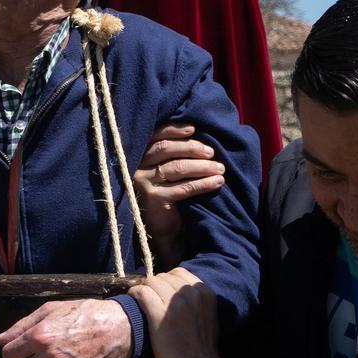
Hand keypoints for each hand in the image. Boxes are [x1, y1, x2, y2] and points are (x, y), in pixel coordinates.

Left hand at [0, 299, 132, 357]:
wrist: (116, 330)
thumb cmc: (83, 315)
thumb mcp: (51, 310)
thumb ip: (22, 326)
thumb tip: (0, 340)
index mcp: (41, 336)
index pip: (9, 354)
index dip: (14, 350)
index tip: (24, 347)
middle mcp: (49, 357)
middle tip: (38, 354)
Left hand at [129, 268, 225, 357]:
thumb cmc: (201, 348)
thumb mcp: (207, 316)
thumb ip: (196, 301)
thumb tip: (179, 291)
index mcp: (204, 292)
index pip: (178, 273)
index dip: (166, 282)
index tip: (160, 293)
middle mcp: (191, 292)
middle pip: (163, 276)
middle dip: (154, 286)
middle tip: (149, 299)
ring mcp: (175, 302)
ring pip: (151, 282)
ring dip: (143, 290)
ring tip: (140, 302)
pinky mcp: (159, 314)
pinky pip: (141, 293)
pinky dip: (135, 295)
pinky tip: (133, 302)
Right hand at [132, 124, 223, 254]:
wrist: (159, 228)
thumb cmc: (167, 194)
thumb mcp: (165, 171)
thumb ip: (173, 154)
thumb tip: (197, 132)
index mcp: (140, 155)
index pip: (156, 136)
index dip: (175, 130)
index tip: (194, 128)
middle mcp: (138, 167)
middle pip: (166, 149)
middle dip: (192, 148)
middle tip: (212, 152)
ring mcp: (144, 183)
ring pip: (177, 167)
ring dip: (202, 166)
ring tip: (220, 168)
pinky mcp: (154, 199)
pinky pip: (183, 187)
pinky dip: (203, 184)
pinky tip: (216, 182)